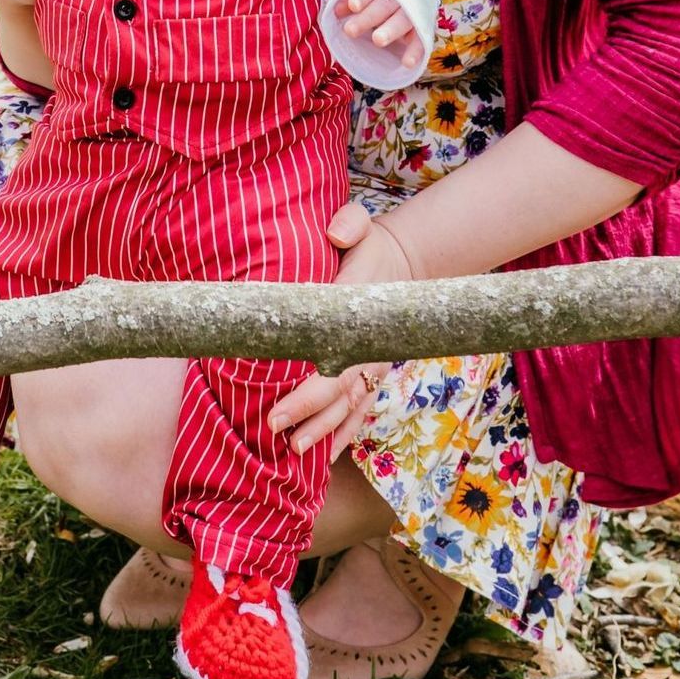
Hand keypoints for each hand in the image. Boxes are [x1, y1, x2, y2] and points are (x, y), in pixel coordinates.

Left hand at [269, 201, 414, 455]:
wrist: (405, 263)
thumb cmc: (372, 245)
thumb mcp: (364, 224)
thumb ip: (351, 224)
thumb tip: (337, 236)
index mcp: (360, 318)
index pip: (333, 362)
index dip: (307, 392)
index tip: (278, 410)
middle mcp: (369, 348)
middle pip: (338, 391)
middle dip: (307, 414)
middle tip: (274, 429)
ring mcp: (374, 365)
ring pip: (350, 407)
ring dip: (325, 430)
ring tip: (296, 451)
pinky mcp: (373, 372)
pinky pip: (359, 408)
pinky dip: (343, 432)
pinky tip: (323, 454)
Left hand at [338, 0, 424, 75]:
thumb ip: (350, 0)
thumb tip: (336, 11)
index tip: (353, 5)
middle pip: (386, 4)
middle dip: (369, 16)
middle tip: (350, 30)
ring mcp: (414, 11)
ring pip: (404, 19)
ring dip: (391, 30)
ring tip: (377, 40)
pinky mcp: (423, 28)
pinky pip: (421, 40)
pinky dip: (415, 52)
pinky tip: (407, 62)